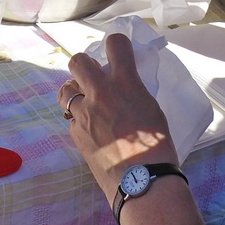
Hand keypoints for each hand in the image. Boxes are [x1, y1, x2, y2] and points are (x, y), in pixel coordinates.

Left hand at [58, 34, 178, 202]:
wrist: (143, 182)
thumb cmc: (158, 146)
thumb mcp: (152, 108)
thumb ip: (134, 91)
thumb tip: (124, 87)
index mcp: (125, 83)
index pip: (115, 44)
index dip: (116, 43)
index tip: (118, 50)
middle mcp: (100, 93)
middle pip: (78, 61)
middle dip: (85, 66)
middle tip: (94, 77)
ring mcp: (84, 114)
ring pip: (65, 90)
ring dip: (76, 92)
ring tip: (87, 103)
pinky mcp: (76, 134)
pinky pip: (72, 119)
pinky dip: (81, 121)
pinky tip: (93, 132)